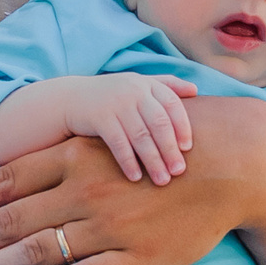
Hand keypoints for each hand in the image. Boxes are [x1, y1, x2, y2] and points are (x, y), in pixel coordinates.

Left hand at [0, 131, 254, 264]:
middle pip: (10, 219)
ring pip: (36, 250)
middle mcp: (84, 188)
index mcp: (75, 155)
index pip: (6, 179)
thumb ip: (68, 158)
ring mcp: (108, 224)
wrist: (231, 162)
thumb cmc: (166, 148)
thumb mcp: (111, 140)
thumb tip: (24, 175)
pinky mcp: (135, 256)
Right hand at [64, 72, 198, 184]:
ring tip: (161, 180)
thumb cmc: (112, 95)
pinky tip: (135, 176)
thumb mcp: (138, 84)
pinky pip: (118, 143)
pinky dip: (128, 161)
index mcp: (146, 84)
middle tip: (178, 171)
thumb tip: (195, 90)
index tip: (187, 149)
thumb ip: (166, 85)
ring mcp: (116, 103)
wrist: (70, 99)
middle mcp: (133, 91)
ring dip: (153, 161)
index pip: (172, 104)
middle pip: (159, 123)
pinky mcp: (99, 117)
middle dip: (170, 149)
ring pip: (141, 136)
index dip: (182, 127)